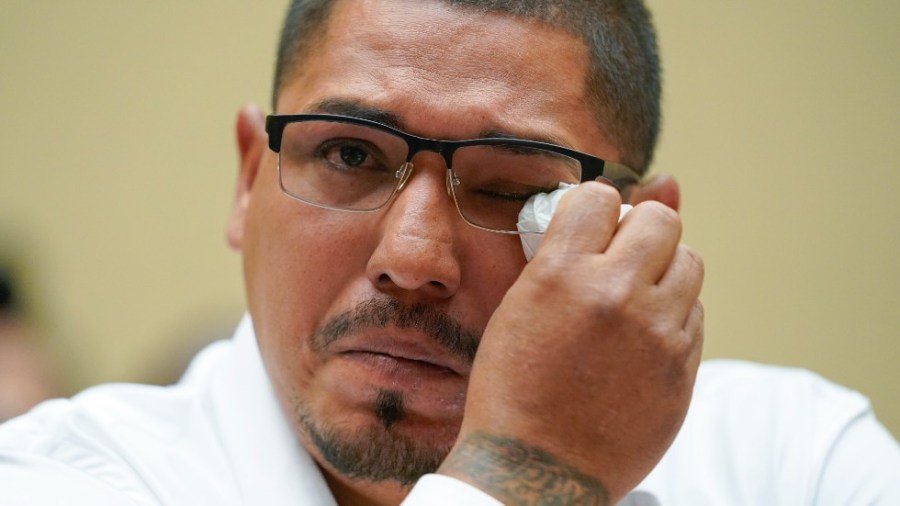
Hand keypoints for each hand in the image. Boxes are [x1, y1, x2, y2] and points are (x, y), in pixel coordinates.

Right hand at [438, 181, 703, 503]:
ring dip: (662, 271)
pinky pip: (694, 315)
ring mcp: (655, 334)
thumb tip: (642, 193)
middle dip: (640, 232)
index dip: (595, 212)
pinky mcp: (682, 369)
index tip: (590, 231)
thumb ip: (570, 249)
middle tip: (621, 260)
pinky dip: (671, 318)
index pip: (602, 197)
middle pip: (661, 221)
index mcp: (560, 275)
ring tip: (632, 301)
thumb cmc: (515, 386)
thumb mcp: (521, 306)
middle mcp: (614, 295)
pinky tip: (639, 343)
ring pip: (689, 262)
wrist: (535, 468)